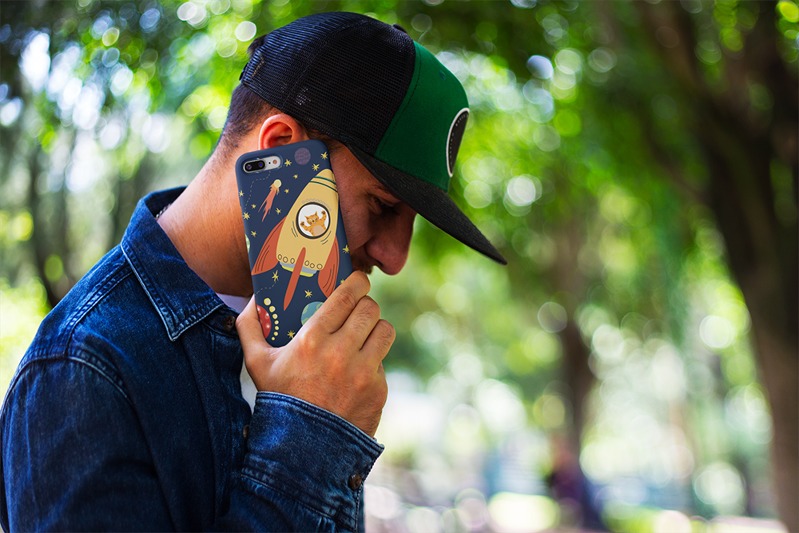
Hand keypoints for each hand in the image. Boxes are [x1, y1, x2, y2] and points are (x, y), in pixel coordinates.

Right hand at [236, 272, 393, 436]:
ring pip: (385, 331)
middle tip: (359, 308)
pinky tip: (358, 370)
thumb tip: (253, 299)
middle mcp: (341, 352)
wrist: (302, 450)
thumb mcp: (256, 364)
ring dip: (375, 329)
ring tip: (365, 334)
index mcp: (312, 339)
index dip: (357, 282)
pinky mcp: (378, 390)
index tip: (358, 280)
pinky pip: (383, 363)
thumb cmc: (279, 400)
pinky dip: (373, 362)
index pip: (347, 296)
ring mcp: (363, 372)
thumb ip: (248, 327)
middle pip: (370, 309)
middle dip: (366, 305)